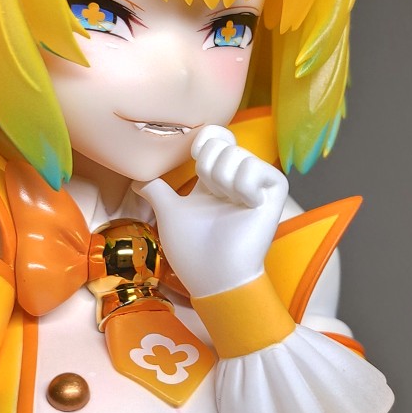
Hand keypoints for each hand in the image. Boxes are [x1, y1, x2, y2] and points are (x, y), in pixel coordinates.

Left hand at [134, 126, 288, 297]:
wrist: (215, 277)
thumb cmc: (193, 250)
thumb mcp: (170, 213)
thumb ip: (156, 191)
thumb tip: (136, 179)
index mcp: (215, 177)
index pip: (216, 135)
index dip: (203, 140)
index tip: (194, 158)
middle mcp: (237, 175)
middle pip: (221, 142)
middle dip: (207, 169)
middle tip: (213, 197)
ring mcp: (256, 182)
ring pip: (235, 154)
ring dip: (223, 182)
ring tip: (228, 206)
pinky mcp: (274, 190)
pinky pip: (255, 167)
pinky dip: (244, 187)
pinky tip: (246, 206)